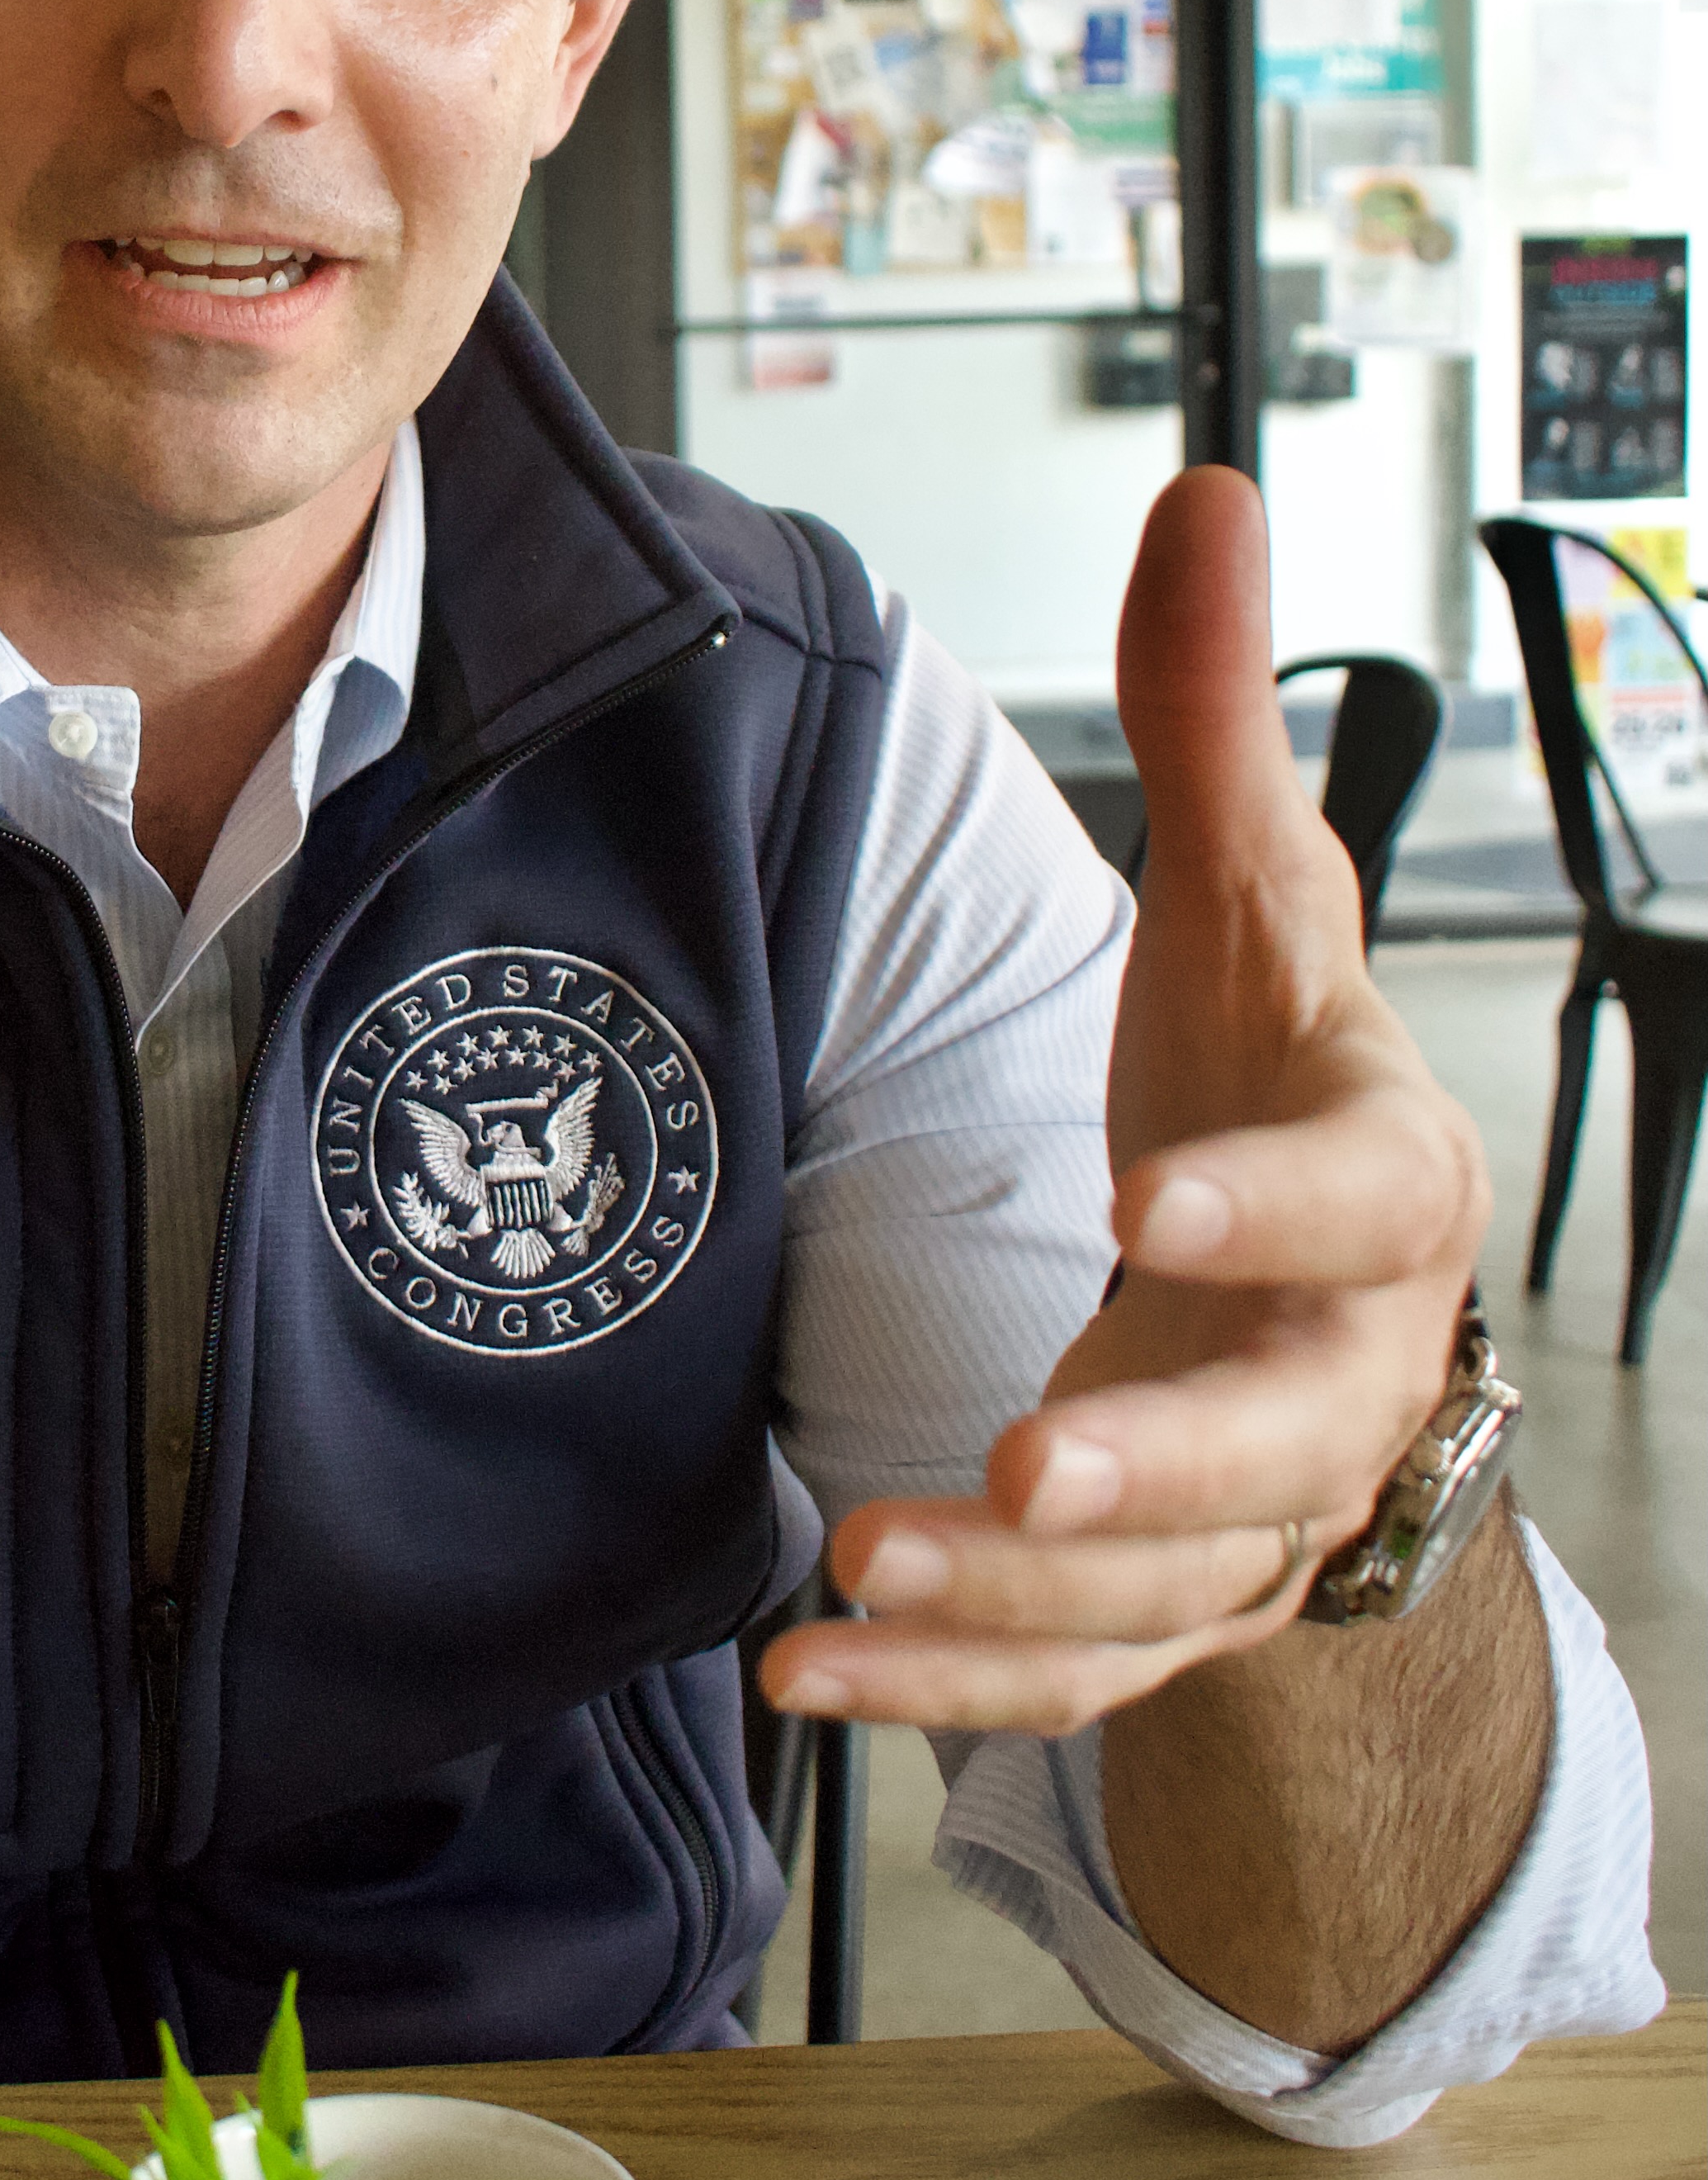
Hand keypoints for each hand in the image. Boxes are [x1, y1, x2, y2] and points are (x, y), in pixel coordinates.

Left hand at [764, 467, 1486, 1733]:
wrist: (1304, 1278)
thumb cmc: (1273, 1076)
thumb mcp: (1254, 900)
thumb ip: (1212, 714)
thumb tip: (1210, 487)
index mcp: (1374, 1183)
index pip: (1363, 1197)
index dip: (1271, 1200)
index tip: (1152, 1195)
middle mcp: (1333, 1366)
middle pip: (1276, 1440)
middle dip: (1153, 1467)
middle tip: (1018, 1470)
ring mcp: (1257, 1507)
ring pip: (1161, 1593)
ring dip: (1011, 1611)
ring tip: (852, 1582)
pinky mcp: (1166, 1601)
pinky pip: (1071, 1677)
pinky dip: (942, 1692)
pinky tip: (805, 1679)